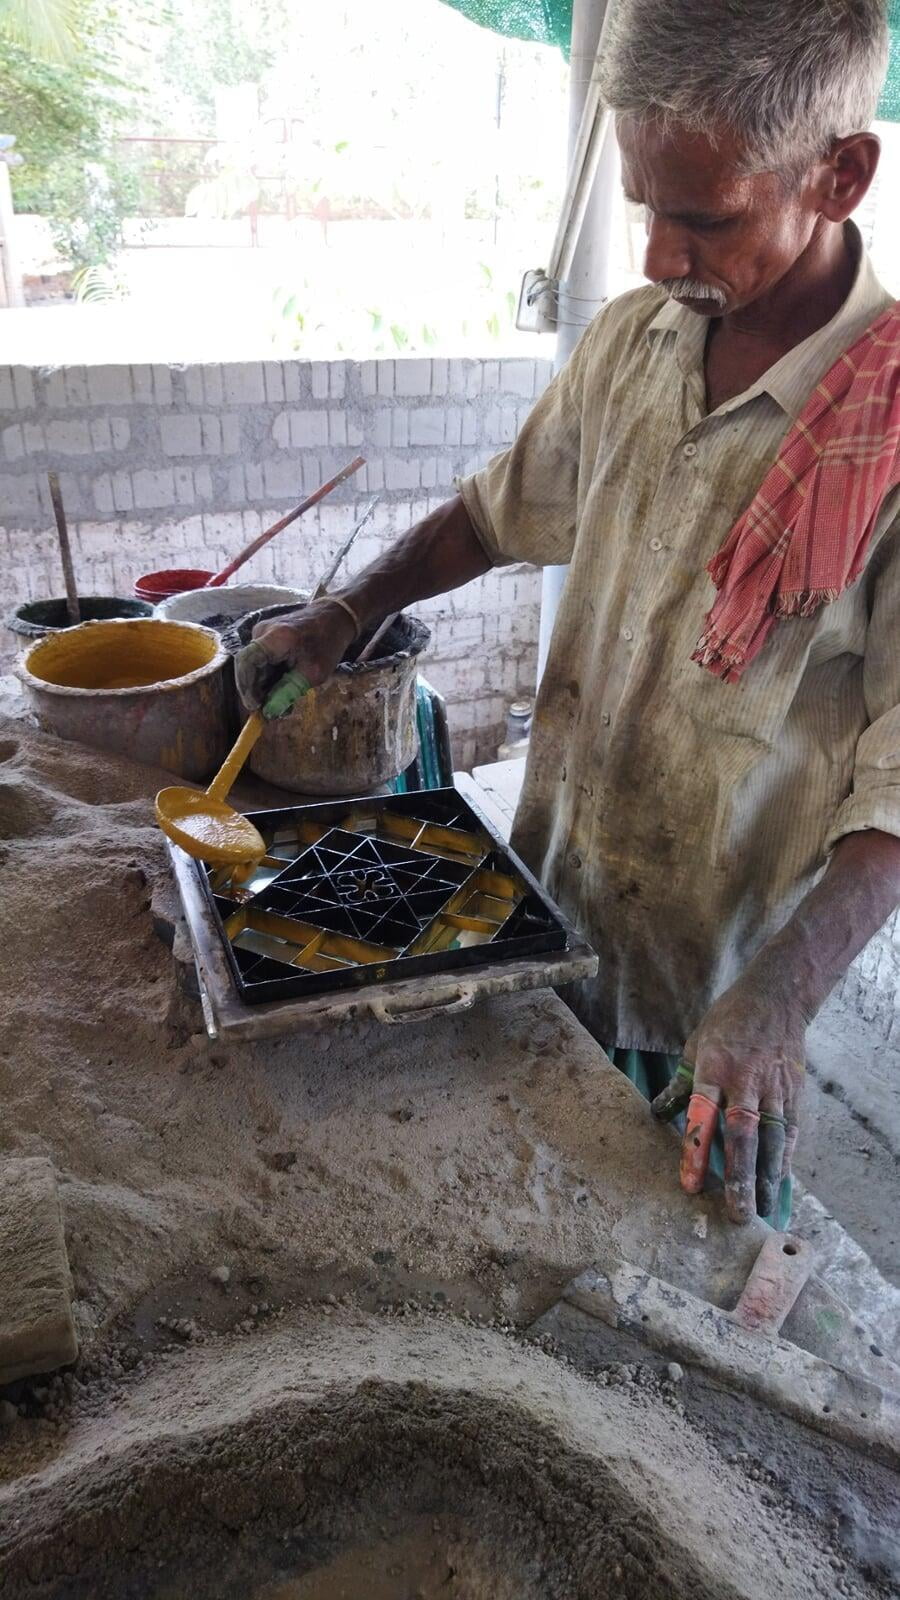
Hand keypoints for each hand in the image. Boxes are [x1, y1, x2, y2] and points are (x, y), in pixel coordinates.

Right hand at [235, 599, 356, 709]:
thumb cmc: (327, 643)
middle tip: (271, 710)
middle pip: (249, 666)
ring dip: (265, 686)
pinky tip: (283, 688)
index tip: (255, 707)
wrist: (334, 617)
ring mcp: (263, 633)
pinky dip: (270, 676)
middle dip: (258, 691)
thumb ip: (288, 692)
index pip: (246, 662)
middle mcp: (263, 632)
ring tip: (282, 702)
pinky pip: (262, 660)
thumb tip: (268, 712)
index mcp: (275, 637)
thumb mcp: (312, 673)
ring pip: (255, 666)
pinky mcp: (267, 637)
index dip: (246, 687)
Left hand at [651, 963, 804, 1224]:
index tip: (691, 1186)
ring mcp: (773, 1088)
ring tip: (761, 1210)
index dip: (696, 1152)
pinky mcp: (793, 1092)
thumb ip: (681, 1085)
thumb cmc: (727, 1024)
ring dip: (766, 1177)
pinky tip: (779, 1181)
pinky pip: (788, 1131)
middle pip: (742, 1137)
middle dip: (739, 1178)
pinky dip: (785, 1157)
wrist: (775, 1000)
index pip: (702, 1118)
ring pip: (770, 1140)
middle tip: (736, 1215)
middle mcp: (745, 1082)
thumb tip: (658, 1114)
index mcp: (714, 1070)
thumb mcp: (696, 1047)